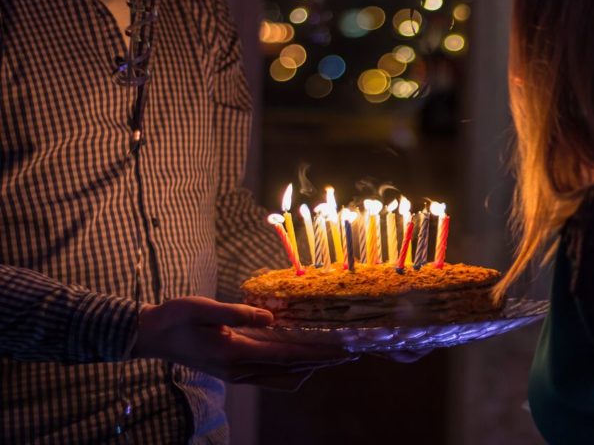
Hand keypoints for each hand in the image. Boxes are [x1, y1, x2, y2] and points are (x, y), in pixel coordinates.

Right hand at [132, 296, 355, 390]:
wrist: (151, 336)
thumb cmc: (176, 317)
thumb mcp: (203, 307)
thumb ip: (237, 313)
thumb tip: (270, 317)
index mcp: (235, 353)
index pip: (287, 354)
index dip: (317, 352)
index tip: (342, 349)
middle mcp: (240, 370)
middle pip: (292, 369)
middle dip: (322, 362)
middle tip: (350, 353)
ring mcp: (237, 375)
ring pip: (283, 378)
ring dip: (310, 367)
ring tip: (332, 356)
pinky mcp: (234, 373)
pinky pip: (270, 377)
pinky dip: (291, 370)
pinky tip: (301, 360)